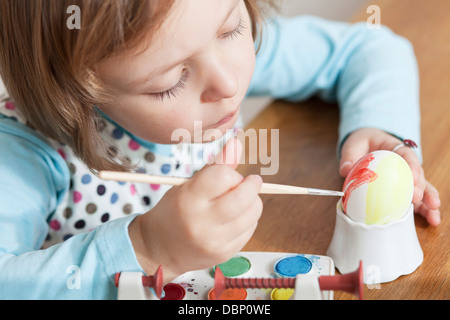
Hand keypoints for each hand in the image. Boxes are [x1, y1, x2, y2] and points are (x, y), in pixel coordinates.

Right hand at [129, 138, 262, 280]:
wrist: (160, 249)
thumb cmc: (175, 211)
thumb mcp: (188, 185)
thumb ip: (215, 166)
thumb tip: (237, 142)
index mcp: (189, 199)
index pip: (223, 176)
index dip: (232, 174)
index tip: (232, 176)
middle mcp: (201, 222)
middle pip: (243, 197)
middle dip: (252, 186)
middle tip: (251, 183)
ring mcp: (214, 241)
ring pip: (252, 214)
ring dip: (253, 203)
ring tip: (240, 201)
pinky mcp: (224, 254)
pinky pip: (250, 230)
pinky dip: (248, 220)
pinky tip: (235, 218)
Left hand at [339, 128, 440, 225]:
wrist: (364, 146)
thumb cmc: (362, 143)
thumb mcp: (354, 143)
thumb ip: (350, 155)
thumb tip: (345, 169)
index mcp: (396, 149)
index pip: (407, 155)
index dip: (412, 165)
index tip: (413, 176)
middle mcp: (405, 165)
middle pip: (418, 175)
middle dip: (421, 187)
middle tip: (416, 198)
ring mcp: (406, 178)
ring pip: (422, 189)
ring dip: (428, 202)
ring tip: (433, 215)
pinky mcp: (403, 190)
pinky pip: (414, 200)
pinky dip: (423, 210)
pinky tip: (431, 221)